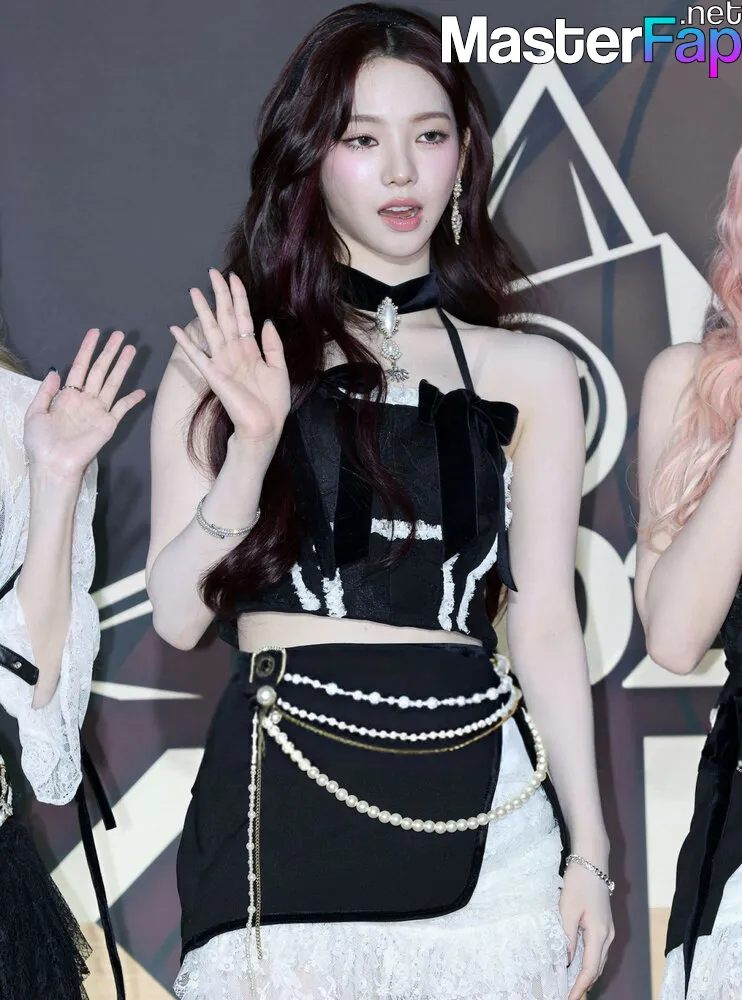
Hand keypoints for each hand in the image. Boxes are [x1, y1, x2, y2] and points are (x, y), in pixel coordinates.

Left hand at [24, 329, 145, 480]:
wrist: (53, 464)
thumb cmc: (41, 442)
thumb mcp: (35, 412)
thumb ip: (45, 391)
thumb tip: (55, 370)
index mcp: (67, 395)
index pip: (80, 366)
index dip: (87, 349)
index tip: (96, 332)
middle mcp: (85, 399)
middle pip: (99, 370)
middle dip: (109, 351)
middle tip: (121, 334)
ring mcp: (98, 411)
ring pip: (112, 382)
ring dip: (122, 366)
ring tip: (131, 349)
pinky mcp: (108, 424)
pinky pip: (122, 408)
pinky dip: (132, 400)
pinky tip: (141, 391)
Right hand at [170, 269, 289, 455]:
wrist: (265, 427)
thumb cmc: (272, 403)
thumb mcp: (279, 369)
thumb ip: (272, 345)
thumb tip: (265, 320)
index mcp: (250, 350)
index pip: (243, 317)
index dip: (238, 297)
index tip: (233, 277)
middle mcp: (234, 353)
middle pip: (226, 317)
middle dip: (220, 295)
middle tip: (212, 272)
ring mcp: (223, 363)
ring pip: (211, 330)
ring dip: (203, 311)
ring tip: (194, 291)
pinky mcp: (214, 376)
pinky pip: (197, 356)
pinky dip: (186, 343)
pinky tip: (175, 329)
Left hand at [560, 861, 613, 999]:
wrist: (592, 862)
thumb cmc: (578, 883)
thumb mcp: (567, 910)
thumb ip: (566, 937)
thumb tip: (566, 960)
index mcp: (599, 934)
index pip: (590, 969)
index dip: (580, 986)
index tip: (570, 998)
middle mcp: (608, 935)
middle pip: (597, 968)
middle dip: (584, 984)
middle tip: (569, 995)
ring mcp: (608, 930)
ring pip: (599, 960)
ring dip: (587, 973)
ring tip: (572, 985)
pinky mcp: (605, 924)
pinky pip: (598, 950)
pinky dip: (589, 961)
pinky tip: (578, 963)